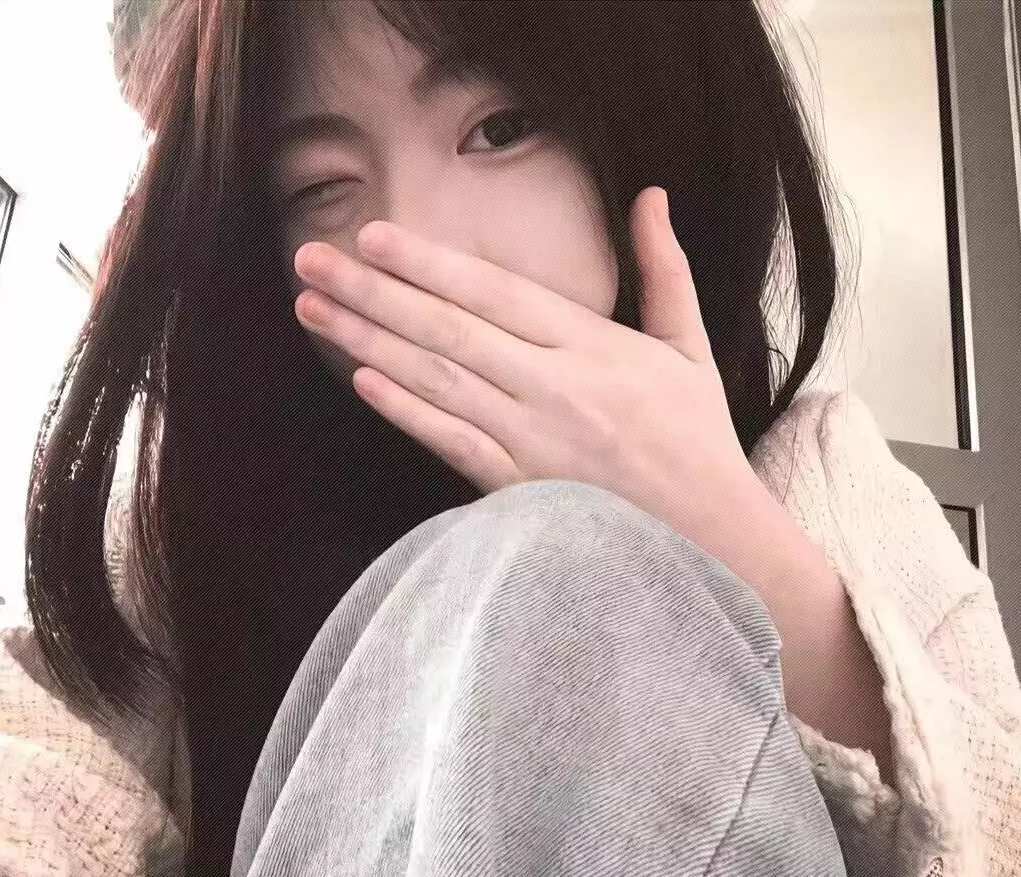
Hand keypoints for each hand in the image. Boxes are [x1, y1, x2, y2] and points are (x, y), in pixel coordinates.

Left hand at [292, 186, 763, 545]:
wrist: (710, 537)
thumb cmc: (697, 440)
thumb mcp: (689, 347)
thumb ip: (664, 269)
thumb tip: (651, 195)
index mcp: (595, 347)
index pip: (497, 292)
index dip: (431, 263)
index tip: (374, 236)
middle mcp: (556, 389)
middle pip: (450, 329)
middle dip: (372, 291)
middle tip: (310, 260)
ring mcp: (533, 443)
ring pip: (438, 381)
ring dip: (369, 342)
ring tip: (314, 310)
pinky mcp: (519, 491)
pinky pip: (452, 444)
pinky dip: (407, 412)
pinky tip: (362, 381)